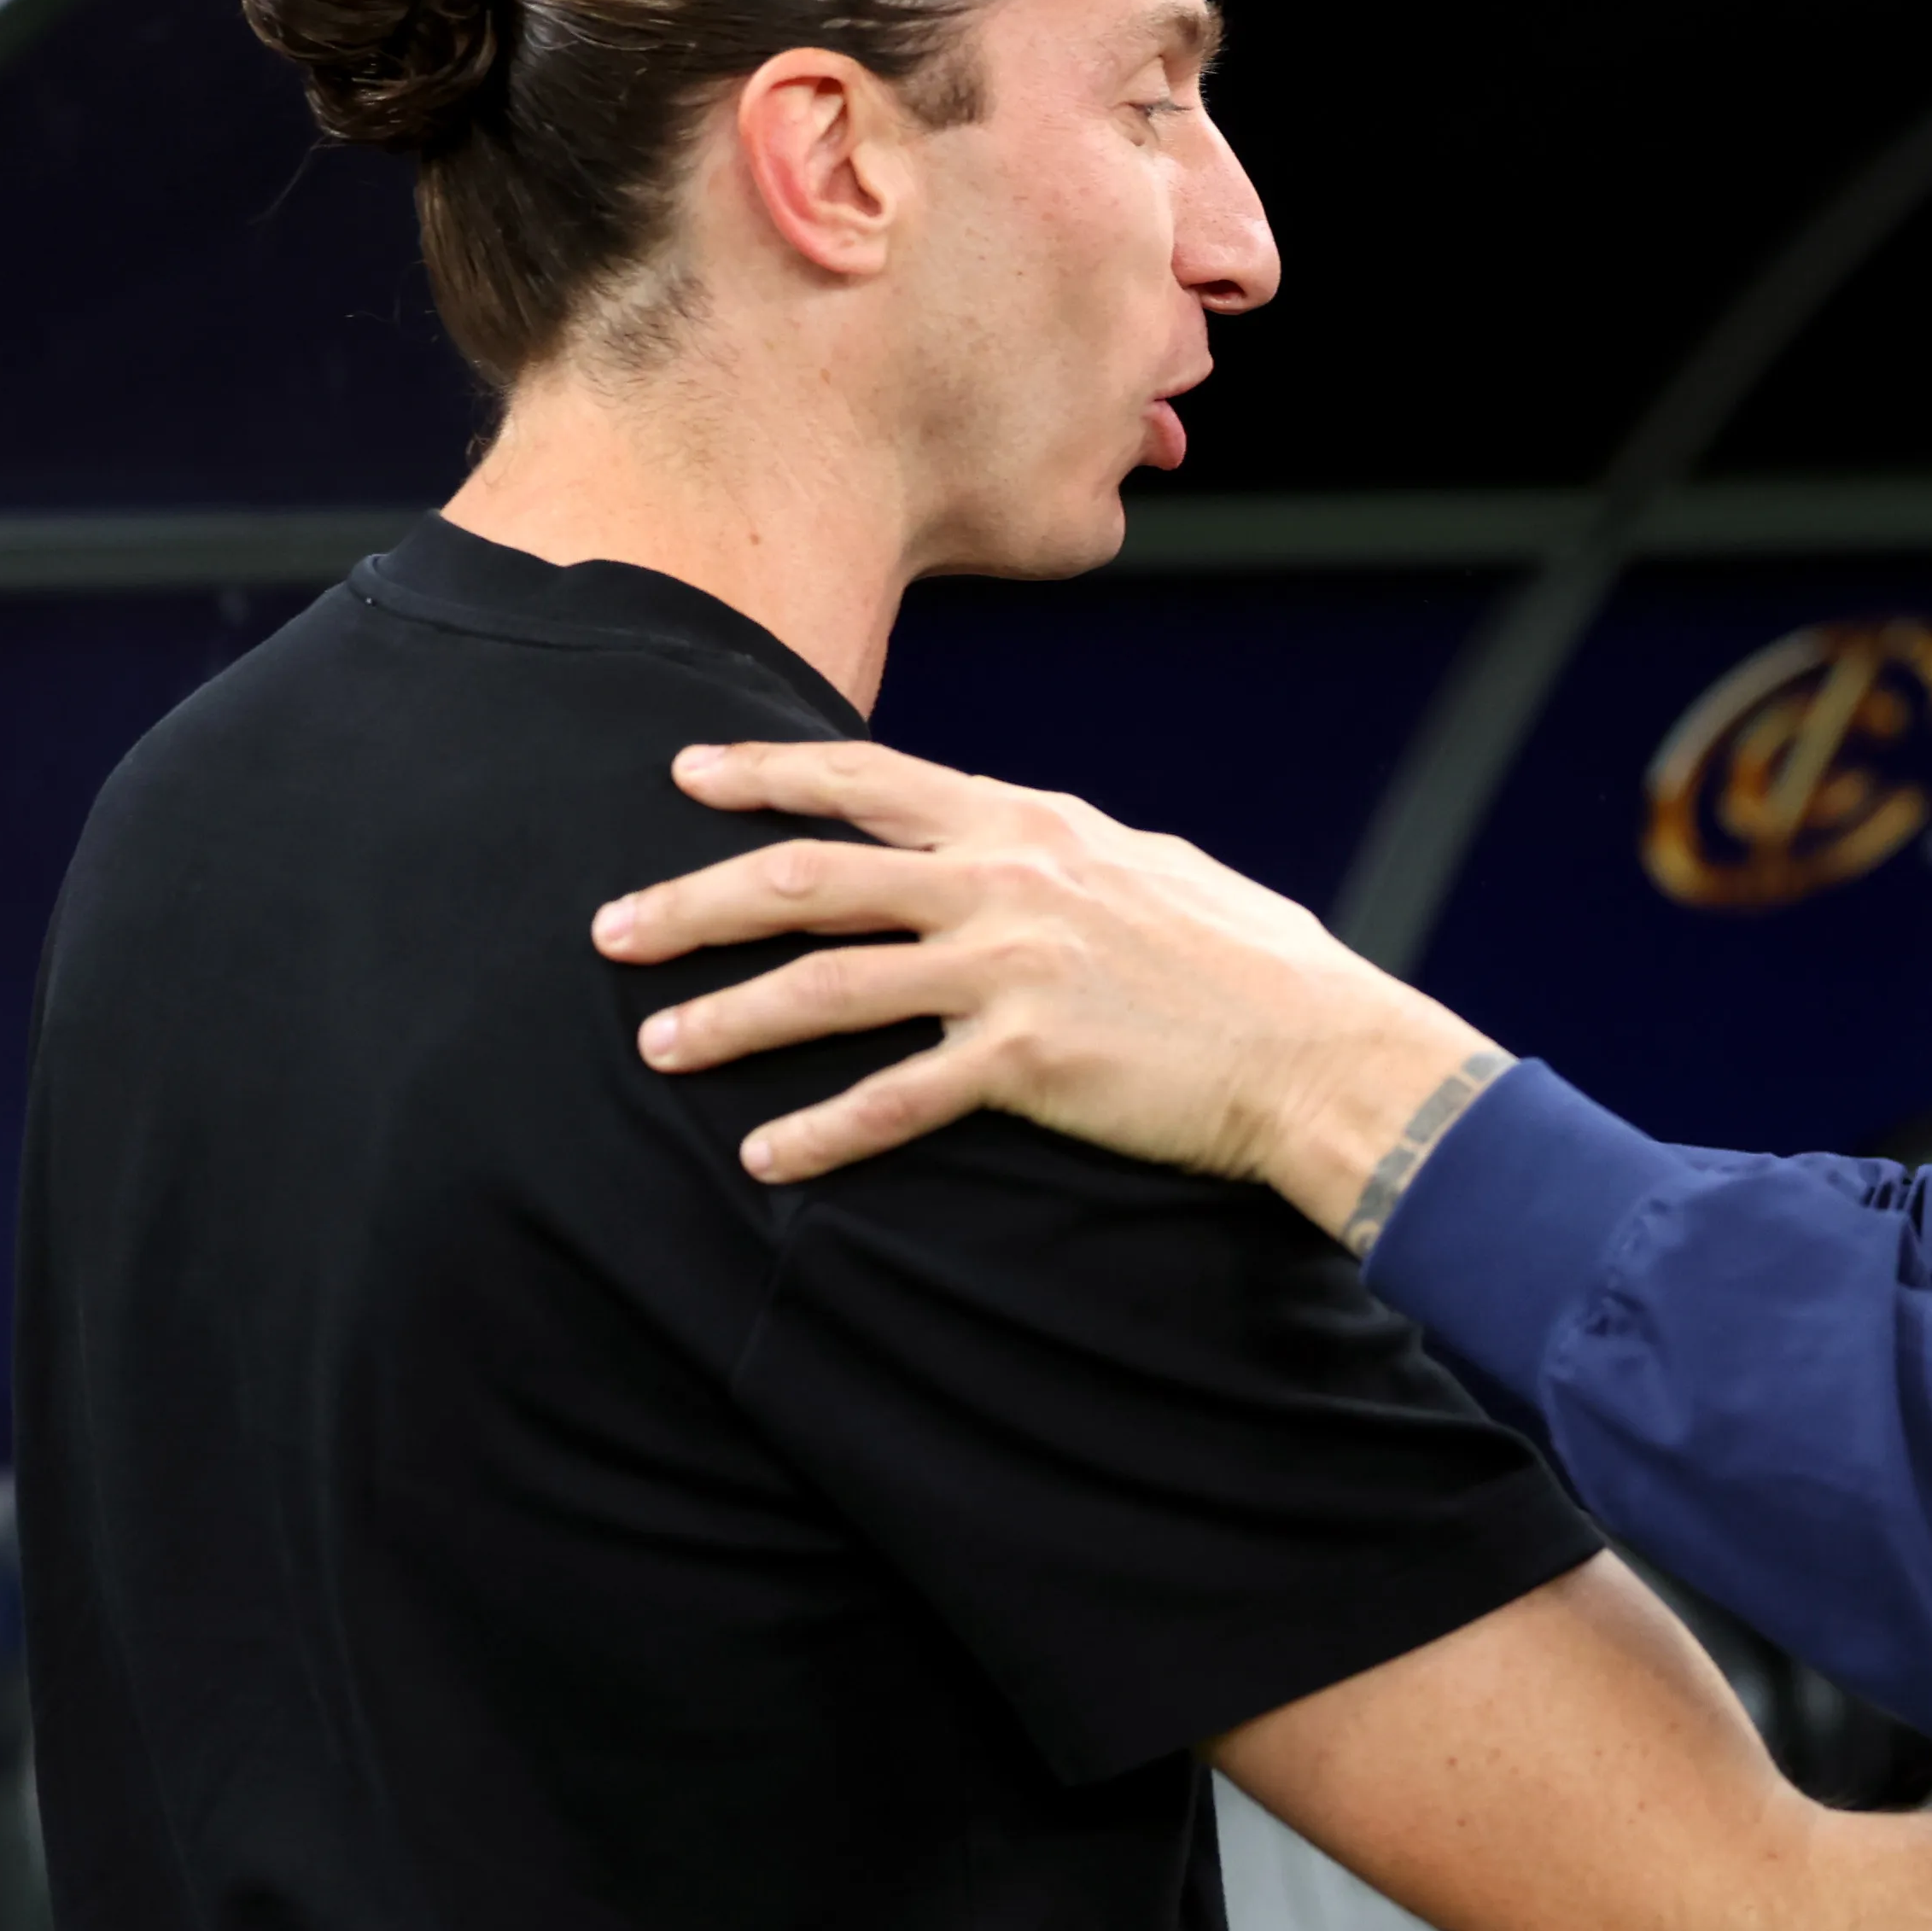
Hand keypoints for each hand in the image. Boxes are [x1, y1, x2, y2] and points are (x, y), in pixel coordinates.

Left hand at [591, 741, 1488, 1230]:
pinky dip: (819, 1132)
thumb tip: (1025, 848)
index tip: (685, 774)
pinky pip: (894, 1100)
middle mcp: (1006, 883)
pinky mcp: (1027, 1063)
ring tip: (655, 1044)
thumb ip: (1070, 855)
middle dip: (695, 900)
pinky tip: (764, 1157)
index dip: (766, 772)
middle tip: (610, 927)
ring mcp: (1012, 970)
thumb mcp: (1157, 871)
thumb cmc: (1257, 966)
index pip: (871, 781)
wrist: (1321, 1049)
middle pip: (810, 877)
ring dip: (727, 1015)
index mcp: (1032, 826)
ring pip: (827, 984)